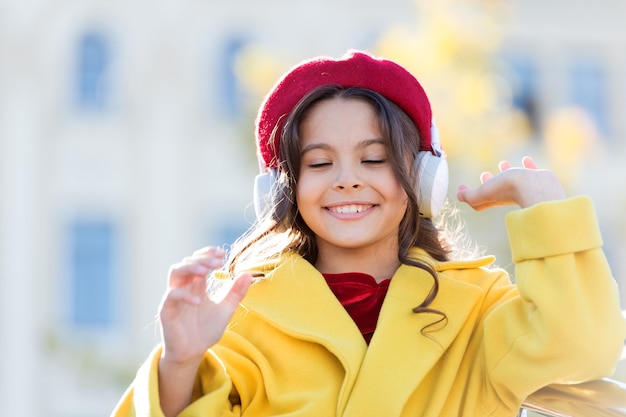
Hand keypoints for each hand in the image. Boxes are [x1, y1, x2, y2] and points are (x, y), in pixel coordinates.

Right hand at [158, 246, 252, 365]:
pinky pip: (171, 296)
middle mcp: (184, 287)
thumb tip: (248, 274)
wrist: (193, 352)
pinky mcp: (166, 311)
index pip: (198, 261)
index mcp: (196, 284)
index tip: (223, 253)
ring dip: (190, 268)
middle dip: (203, 259)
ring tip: (206, 271)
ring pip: (175, 272)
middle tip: (219, 261)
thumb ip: (235, 293)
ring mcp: (174, 298)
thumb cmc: (206, 329)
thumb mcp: (226, 309)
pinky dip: (184, 295)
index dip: (208, 253)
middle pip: (187, 263)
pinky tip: (199, 300)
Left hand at [456, 156, 565, 210]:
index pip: (480, 199)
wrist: (537, 188)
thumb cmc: (508, 190)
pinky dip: (528, 165)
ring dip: (507, 171)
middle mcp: (510, 193)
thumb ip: (470, 196)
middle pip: (496, 188)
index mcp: (495, 198)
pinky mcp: (539, 179)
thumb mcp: (484, 192)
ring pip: (515, 178)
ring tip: (503, 163)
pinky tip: (526, 159)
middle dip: (489, 181)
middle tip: (484, 175)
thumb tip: (459, 196)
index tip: (462, 186)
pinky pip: (532, 170)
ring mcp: (526, 186)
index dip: (470, 194)